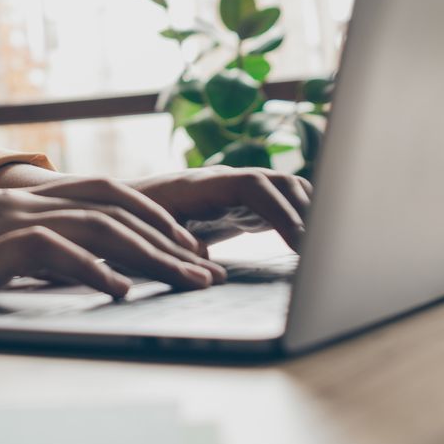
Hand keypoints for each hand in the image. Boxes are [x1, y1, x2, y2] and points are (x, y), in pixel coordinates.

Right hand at [0, 182, 225, 306]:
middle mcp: (23, 200)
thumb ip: (15, 250)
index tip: (190, 247)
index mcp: (23, 197)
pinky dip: (94, 272)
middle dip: (171, 239)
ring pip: (100, 228)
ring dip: (152, 258)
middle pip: (118, 209)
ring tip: (188, 284)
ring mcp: (7, 220)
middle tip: (210, 271)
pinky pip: (54, 254)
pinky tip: (121, 293)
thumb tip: (56, 272)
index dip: (155, 217)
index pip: (107, 194)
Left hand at [126, 166, 313, 249]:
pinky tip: (312, 245)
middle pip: (278, 182)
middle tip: (325, 251)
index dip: (280, 211)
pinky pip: (280, 203)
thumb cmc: (127, 223)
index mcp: (201, 186)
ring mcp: (236, 191)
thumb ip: (174, 247)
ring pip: (285, 189)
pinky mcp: (242, 207)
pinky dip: (301, 217)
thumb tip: (205, 261)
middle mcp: (224, 181)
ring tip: (326, 248)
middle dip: (307, 212)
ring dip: (309, 212)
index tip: (300, 242)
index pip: (253, 185)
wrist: (117, 208)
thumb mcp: (145, 236)